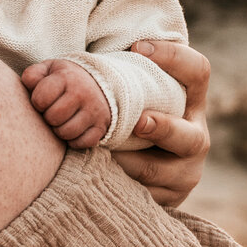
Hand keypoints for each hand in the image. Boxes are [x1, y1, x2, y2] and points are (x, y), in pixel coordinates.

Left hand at [21, 58, 111, 148]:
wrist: (98, 82)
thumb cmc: (64, 79)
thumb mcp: (48, 69)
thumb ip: (33, 74)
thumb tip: (29, 83)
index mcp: (66, 77)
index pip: (41, 99)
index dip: (37, 102)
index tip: (42, 100)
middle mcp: (83, 93)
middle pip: (53, 118)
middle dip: (48, 117)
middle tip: (52, 111)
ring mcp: (94, 111)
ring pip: (66, 133)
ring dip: (59, 130)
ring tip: (61, 120)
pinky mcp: (102, 127)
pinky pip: (82, 143)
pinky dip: (74, 140)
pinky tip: (73, 129)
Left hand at [111, 41, 210, 207]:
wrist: (135, 170)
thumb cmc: (124, 116)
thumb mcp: (129, 93)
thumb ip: (114, 72)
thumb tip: (49, 64)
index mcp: (189, 102)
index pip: (198, 72)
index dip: (173, 58)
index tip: (137, 48)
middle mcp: (194, 136)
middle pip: (189, 136)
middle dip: (163, 129)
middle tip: (137, 122)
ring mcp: (185, 172)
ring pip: (163, 172)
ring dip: (130, 164)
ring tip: (102, 157)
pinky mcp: (170, 198)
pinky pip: (147, 196)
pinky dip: (123, 187)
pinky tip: (101, 180)